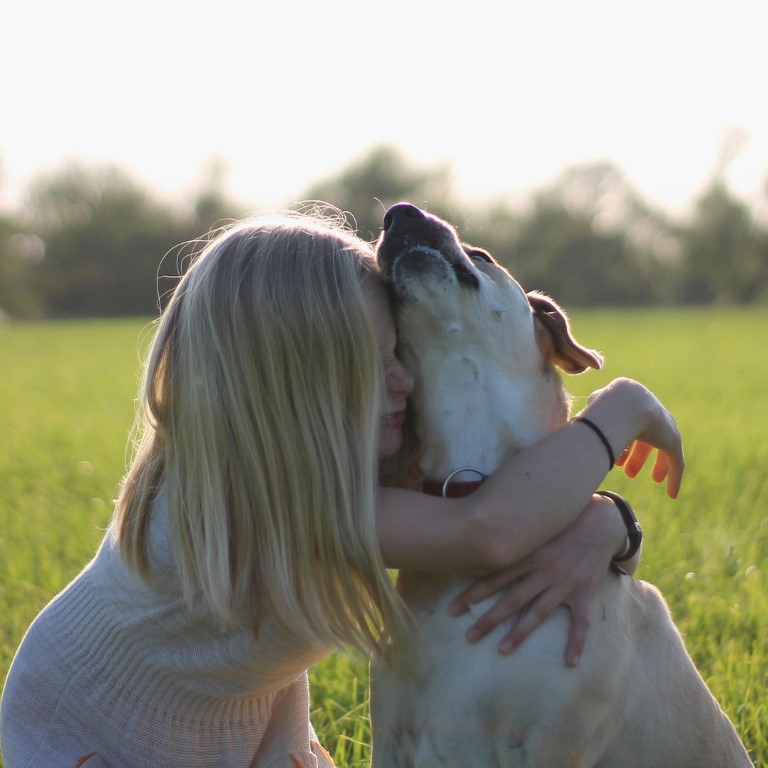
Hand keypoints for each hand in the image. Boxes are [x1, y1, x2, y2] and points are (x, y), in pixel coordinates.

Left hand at [448, 495, 623, 665]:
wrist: (603, 520)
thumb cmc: (564, 519)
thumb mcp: (535, 523)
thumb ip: (512, 530)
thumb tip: (480, 528)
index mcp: (529, 553)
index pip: (495, 577)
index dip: (473, 593)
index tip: (453, 608)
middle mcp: (544, 570)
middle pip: (512, 599)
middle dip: (489, 619)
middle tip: (469, 636)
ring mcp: (565, 583)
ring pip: (538, 613)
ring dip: (519, 633)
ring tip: (501, 650)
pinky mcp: (585, 592)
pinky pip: (581, 622)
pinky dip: (577, 642)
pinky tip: (571, 662)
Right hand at [586, 378, 683, 497]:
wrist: (624, 405)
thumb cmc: (602, 408)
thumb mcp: (593, 412)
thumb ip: (591, 416)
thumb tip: (579, 425)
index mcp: (633, 407)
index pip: (632, 427)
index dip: (625, 444)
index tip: (618, 459)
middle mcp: (651, 414)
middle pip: (648, 438)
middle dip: (638, 455)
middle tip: (629, 472)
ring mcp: (663, 427)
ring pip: (664, 450)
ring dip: (658, 466)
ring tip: (654, 480)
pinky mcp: (672, 441)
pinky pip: (675, 462)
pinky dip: (674, 478)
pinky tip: (672, 494)